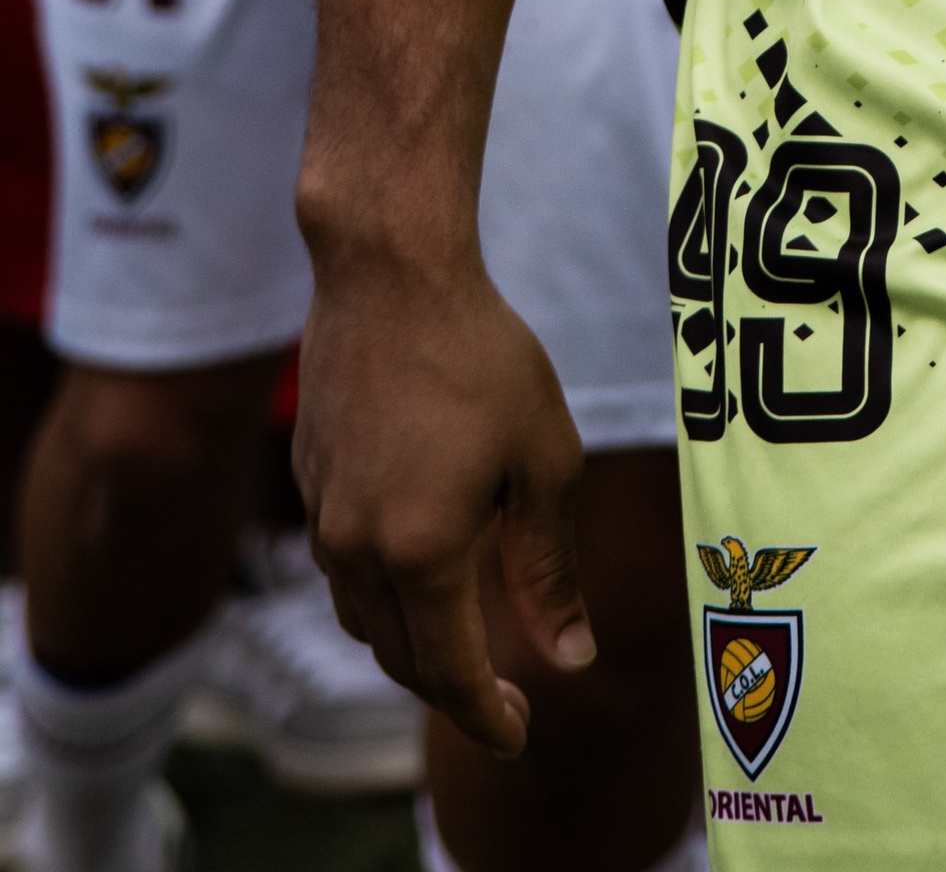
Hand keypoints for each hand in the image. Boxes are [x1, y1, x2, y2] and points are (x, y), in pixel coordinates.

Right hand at [295, 244, 592, 753]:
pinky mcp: (310, 483)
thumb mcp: (543, 462)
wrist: (389, 274)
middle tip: (506, 703)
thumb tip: (569, 656)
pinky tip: (422, 571)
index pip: (449, 673)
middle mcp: (356, 551)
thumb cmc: (482, 356)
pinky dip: (383, 595)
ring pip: (364, 620)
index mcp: (419, 554)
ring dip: (413, 647)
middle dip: (454, 692)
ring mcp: (323, 518)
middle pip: (401, 658)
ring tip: (466, 645)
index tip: (518, 736)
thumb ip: (549, 569)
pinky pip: (344, 570)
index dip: (486, 716)